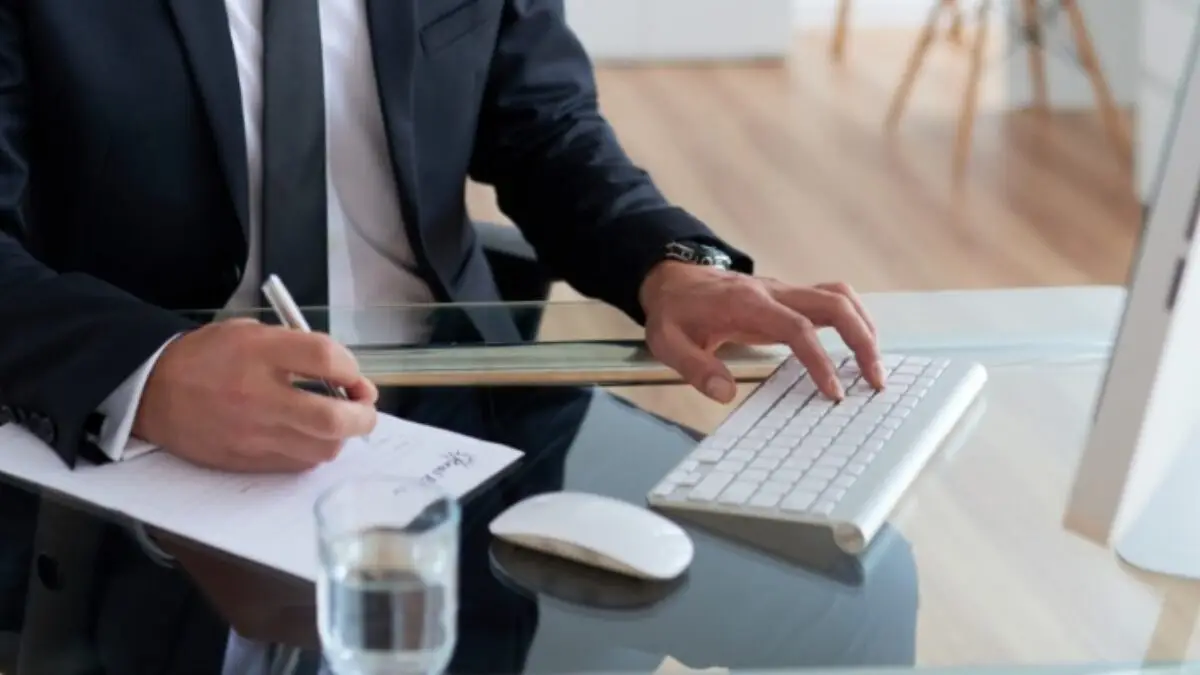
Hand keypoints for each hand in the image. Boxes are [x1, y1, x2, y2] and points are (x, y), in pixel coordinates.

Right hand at [133, 319, 378, 471]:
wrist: (153, 391)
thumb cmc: (207, 357)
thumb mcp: (251, 333)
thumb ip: (298, 347)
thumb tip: (344, 374)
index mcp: (259, 353)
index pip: (326, 359)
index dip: (351, 368)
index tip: (352, 374)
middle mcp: (258, 396)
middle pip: (334, 418)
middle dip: (363, 415)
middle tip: (364, 407)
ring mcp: (253, 434)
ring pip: (323, 448)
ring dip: (341, 436)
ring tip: (336, 422)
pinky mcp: (247, 461)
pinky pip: (299, 464)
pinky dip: (314, 450)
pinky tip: (309, 436)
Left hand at [639, 262, 883, 402]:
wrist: (674, 279)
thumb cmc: (674, 311)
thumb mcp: (667, 341)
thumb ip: (694, 367)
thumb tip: (724, 393)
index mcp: (746, 302)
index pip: (796, 328)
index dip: (820, 359)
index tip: (834, 391)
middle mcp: (773, 291)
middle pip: (833, 304)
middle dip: (861, 341)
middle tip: (875, 380)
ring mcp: (784, 291)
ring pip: (840, 297)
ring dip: (864, 328)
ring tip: (875, 366)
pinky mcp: (790, 296)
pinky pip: (832, 299)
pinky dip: (854, 320)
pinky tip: (860, 346)